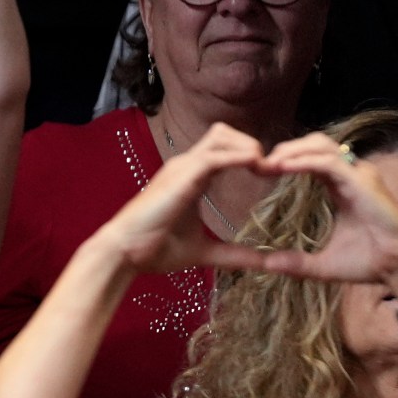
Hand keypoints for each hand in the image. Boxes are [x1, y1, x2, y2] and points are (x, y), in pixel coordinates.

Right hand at [97, 122, 274, 273]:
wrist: (125, 252)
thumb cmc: (156, 250)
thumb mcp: (206, 253)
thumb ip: (236, 255)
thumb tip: (267, 264)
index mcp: (191, 178)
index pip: (223, 150)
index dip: (249, 155)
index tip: (271, 175)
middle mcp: (186, 166)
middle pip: (224, 133)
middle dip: (251, 144)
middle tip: (272, 170)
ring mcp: (182, 168)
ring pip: (222, 136)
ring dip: (249, 147)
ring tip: (267, 169)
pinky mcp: (182, 176)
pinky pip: (216, 156)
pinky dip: (240, 157)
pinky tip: (258, 167)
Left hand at [252, 133, 397, 291]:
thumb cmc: (370, 263)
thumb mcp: (324, 264)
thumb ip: (295, 262)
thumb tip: (267, 264)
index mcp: (341, 186)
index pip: (310, 158)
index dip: (285, 160)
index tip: (259, 171)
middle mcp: (351, 175)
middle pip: (314, 144)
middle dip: (285, 149)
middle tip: (258, 163)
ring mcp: (359, 175)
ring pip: (320, 146)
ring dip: (291, 151)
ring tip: (267, 163)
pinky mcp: (363, 182)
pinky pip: (329, 162)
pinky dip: (304, 161)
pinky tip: (282, 168)